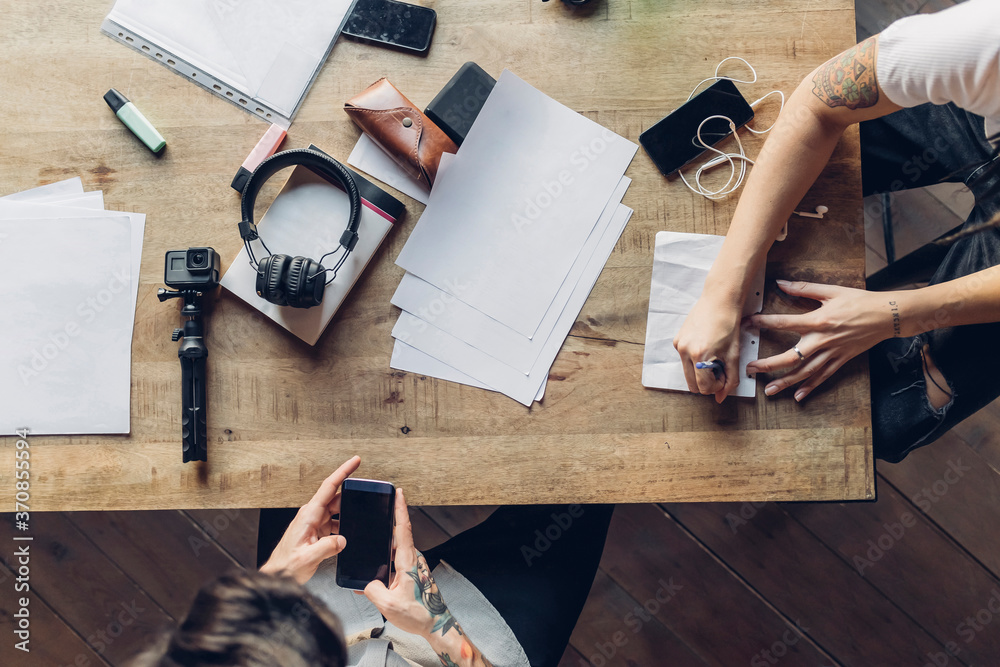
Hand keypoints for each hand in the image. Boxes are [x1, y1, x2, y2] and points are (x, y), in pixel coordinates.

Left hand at [260, 455, 360, 583]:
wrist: (277, 574)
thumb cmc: (286, 566)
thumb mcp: (308, 558)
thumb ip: (328, 547)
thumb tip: (343, 539)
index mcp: (308, 515)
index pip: (329, 487)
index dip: (343, 471)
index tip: (355, 461)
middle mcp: (310, 515)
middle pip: (336, 499)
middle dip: (351, 499)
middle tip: (366, 503)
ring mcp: (313, 522)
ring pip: (336, 511)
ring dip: (347, 516)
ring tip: (357, 523)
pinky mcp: (316, 531)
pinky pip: (334, 522)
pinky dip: (342, 526)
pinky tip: (347, 534)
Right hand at [363, 489, 458, 637]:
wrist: (435, 624)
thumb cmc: (418, 614)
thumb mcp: (388, 604)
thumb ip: (372, 589)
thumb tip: (366, 582)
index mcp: (408, 561)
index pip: (403, 529)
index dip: (400, 509)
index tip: (398, 493)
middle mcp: (413, 560)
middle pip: (399, 535)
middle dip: (390, 520)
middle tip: (380, 507)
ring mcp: (414, 566)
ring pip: (396, 549)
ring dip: (386, 544)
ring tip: (373, 540)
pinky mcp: (412, 574)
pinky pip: (397, 562)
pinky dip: (387, 561)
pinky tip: (377, 571)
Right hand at [674, 295, 743, 402]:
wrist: (719, 300)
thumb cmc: (729, 324)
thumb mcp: (734, 355)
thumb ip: (730, 379)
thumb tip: (720, 398)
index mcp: (700, 355)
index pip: (704, 387)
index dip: (717, 385)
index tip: (725, 373)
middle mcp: (685, 351)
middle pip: (692, 385)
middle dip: (707, 381)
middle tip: (719, 367)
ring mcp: (678, 346)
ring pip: (687, 373)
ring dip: (701, 372)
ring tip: (714, 356)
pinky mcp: (676, 341)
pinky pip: (684, 360)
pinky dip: (695, 360)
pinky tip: (706, 346)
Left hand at [746, 280, 894, 400]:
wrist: (888, 315)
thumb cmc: (860, 301)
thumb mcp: (831, 291)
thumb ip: (804, 288)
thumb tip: (781, 283)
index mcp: (818, 320)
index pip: (784, 323)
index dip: (764, 323)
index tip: (748, 324)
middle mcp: (823, 340)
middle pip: (790, 356)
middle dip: (768, 364)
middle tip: (751, 369)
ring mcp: (832, 353)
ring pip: (805, 371)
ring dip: (786, 382)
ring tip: (769, 390)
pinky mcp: (841, 360)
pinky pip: (824, 376)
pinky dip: (811, 387)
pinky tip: (798, 396)